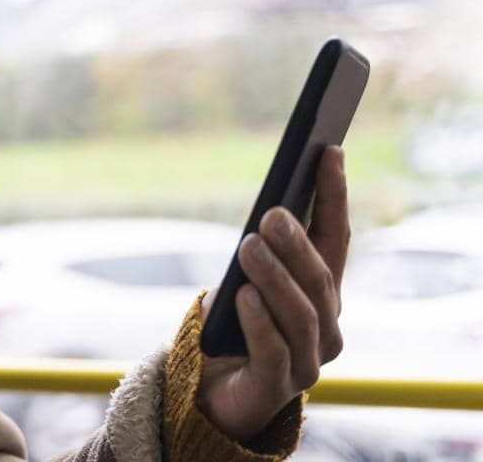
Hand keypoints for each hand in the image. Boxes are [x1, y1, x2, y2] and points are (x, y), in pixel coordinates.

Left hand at [197, 145, 348, 442]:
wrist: (209, 391)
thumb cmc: (230, 326)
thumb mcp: (243, 279)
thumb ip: (261, 254)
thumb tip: (271, 215)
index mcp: (323, 293)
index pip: (335, 238)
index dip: (334, 195)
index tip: (328, 152)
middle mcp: (326, 326)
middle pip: (319, 278)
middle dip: (297, 243)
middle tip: (271, 213)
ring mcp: (308, 360)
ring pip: (300, 314)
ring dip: (275, 277)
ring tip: (249, 248)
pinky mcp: (278, 387)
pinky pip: (273, 351)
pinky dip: (258, 322)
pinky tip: (242, 297)